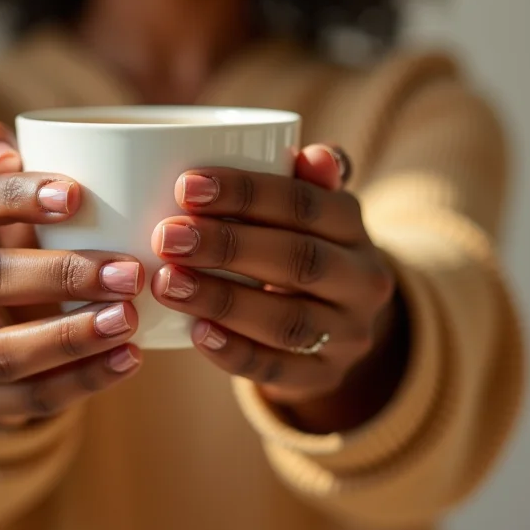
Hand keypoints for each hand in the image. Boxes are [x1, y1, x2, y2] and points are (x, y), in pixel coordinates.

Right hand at [0, 121, 142, 427]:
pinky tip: (129, 359)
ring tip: (129, 320)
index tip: (77, 194)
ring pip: (1, 353)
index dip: (12, 196)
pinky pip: (26, 401)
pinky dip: (81, 383)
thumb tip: (7, 149)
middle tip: (128, 271)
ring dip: (70, 337)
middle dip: (59, 275)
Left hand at [151, 145, 404, 431]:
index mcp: (354, 227)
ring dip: (223, 300)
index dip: (247, 193)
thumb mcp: (310, 210)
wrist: (336, 318)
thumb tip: (309, 152)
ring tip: (167, 282)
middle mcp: (363, 281)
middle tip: (166, 236)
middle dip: (228, 246)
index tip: (185, 186)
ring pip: (289, 320)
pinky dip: (237, 353)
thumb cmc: (300, 245)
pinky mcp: (324, 377)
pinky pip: (281, 371)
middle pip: (299, 261)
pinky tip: (196, 334)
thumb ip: (305, 181)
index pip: (306, 204)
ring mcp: (348, 335)